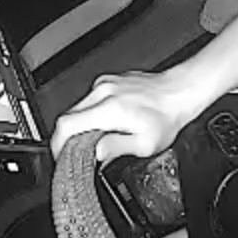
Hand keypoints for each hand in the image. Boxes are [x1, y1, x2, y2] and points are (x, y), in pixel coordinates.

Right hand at [49, 69, 208, 162]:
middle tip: (78, 153)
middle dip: (68, 138)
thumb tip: (95, 153)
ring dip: (80, 126)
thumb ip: (115, 149)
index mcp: (109, 110)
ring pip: (77, 108)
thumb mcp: (144, 145)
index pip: (66, 125)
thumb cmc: (166, 116)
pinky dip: (90, 115)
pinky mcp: (108, 81)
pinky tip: (107, 123)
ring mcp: (104, 84)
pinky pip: (89, 100)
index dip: (57, 144)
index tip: (60, 156)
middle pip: (67, 117)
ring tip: (98, 138)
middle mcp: (103, 92)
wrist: (179, 92)